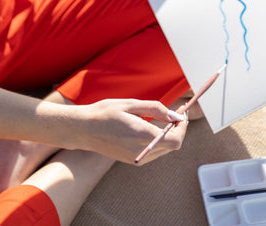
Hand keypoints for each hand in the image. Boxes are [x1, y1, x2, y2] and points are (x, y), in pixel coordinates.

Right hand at [74, 99, 188, 164]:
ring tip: (162, 119)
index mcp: (142, 135)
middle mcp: (142, 151)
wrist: (83, 129)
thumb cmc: (105, 113)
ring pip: (164, 150)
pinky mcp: (133, 161)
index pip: (175, 139)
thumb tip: (174, 116)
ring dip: (168, 135)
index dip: (183, 127)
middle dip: (177, 130)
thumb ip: (155, 109)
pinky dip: (158, 141)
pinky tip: (150, 128)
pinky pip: (154, 152)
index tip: (182, 114)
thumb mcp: (130, 104)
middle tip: (175, 113)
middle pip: (172, 146)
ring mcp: (137, 159)